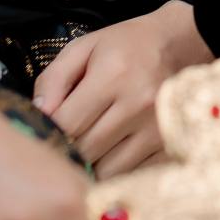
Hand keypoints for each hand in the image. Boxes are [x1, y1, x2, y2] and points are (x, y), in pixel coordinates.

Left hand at [34, 0, 213, 178]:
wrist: (182, 44)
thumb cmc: (127, 46)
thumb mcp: (84, 48)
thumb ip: (53, 78)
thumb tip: (37, 114)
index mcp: (113, 76)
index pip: (66, 124)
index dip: (50, 132)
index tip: (47, 130)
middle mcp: (138, 104)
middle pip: (85, 151)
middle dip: (70, 149)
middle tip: (68, 139)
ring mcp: (158, 127)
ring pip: (108, 170)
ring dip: (94, 164)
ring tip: (93, 145)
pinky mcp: (171, 144)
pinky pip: (133, 175)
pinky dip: (119, 170)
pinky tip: (115, 152)